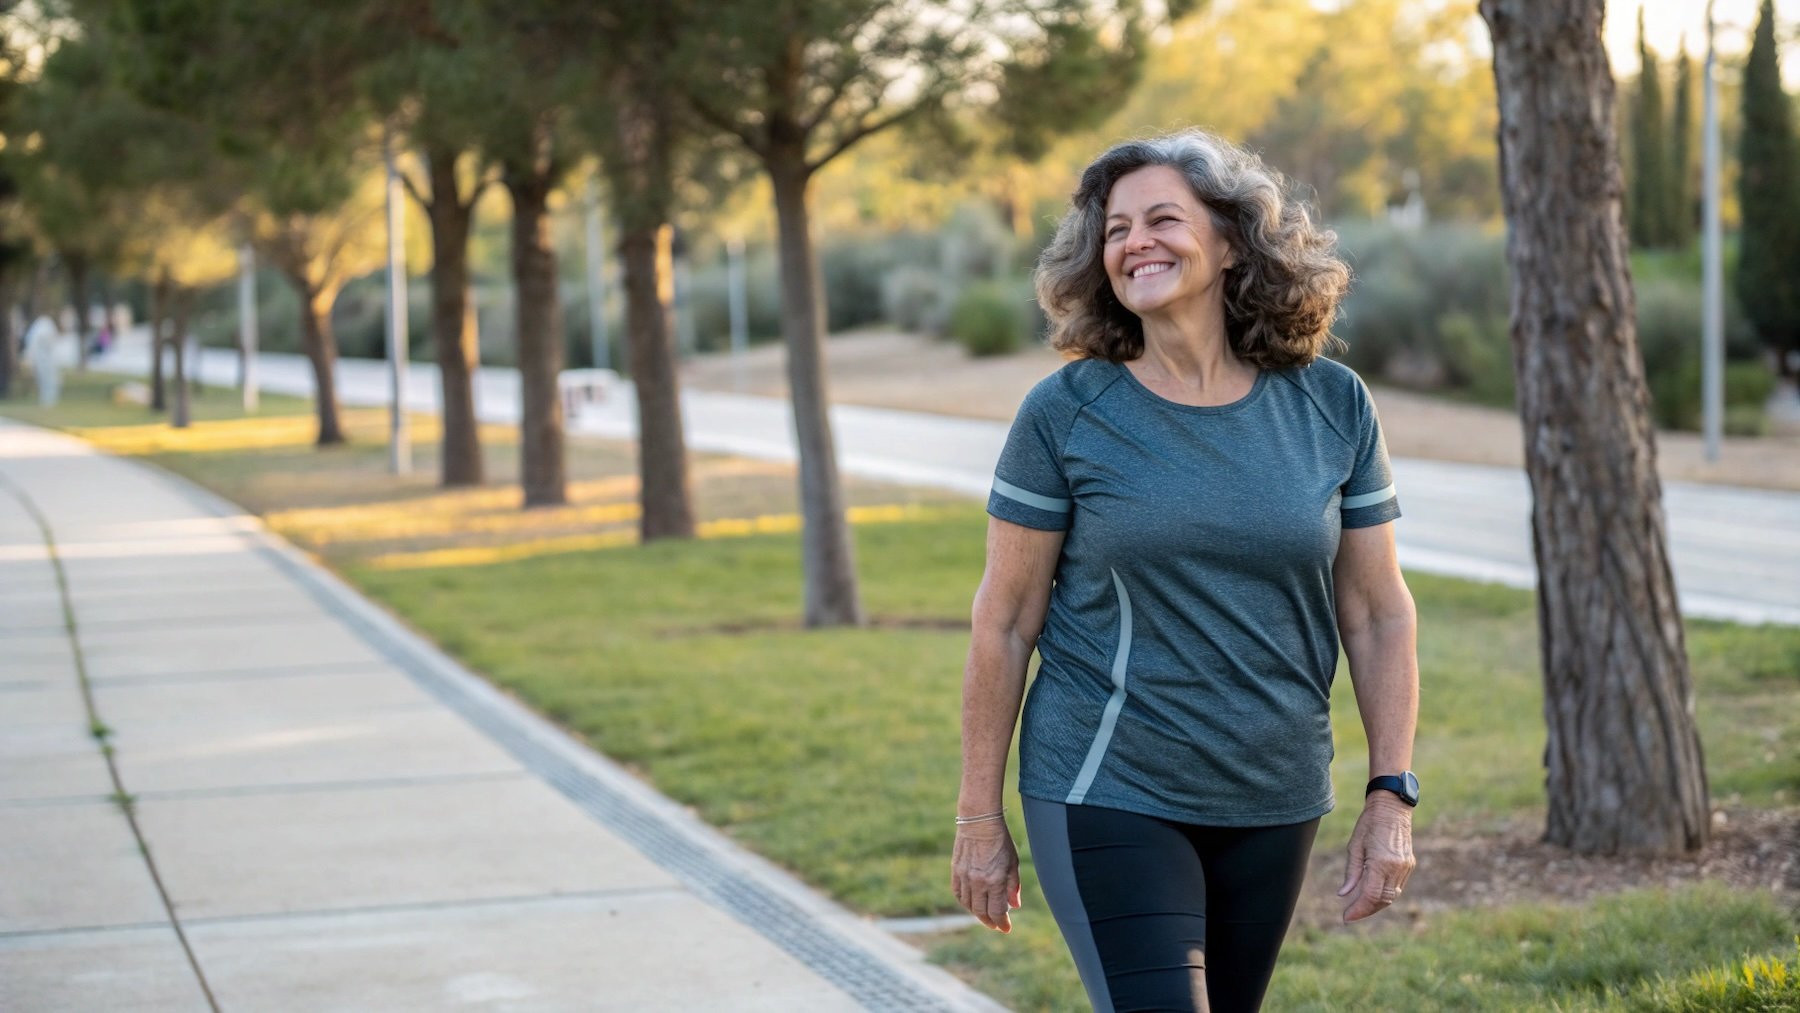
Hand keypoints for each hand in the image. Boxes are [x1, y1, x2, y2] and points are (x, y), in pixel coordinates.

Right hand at [951, 818, 1021, 932]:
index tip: (1007, 928)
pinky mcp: (956, 871)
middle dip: (990, 922)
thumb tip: (1014, 906)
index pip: (997, 911)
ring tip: (986, 915)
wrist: (978, 822)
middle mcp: (978, 882)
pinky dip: (965, 902)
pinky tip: (972, 903)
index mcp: (995, 880)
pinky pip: (958, 894)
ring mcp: (965, 877)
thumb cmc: (1000, 840)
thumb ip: (1013, 886)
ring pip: (969, 905)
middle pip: (981, 912)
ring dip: (978, 913)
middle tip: (997, 925)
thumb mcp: (1013, 862)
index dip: (1002, 923)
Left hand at [1337, 793, 1415, 922]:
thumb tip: (1343, 894)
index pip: (1370, 896)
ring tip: (1359, 907)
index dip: (1358, 910)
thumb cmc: (1369, 823)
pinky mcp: (1409, 865)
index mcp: (1382, 863)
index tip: (1346, 917)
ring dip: (1376, 905)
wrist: (1392, 807)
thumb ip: (1352, 872)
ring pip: (1392, 896)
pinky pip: (1397, 887)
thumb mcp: (1355, 846)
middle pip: (1382, 900)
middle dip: (1366, 910)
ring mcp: (1405, 867)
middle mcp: (1396, 868)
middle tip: (1350, 914)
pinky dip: (1385, 894)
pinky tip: (1373, 895)